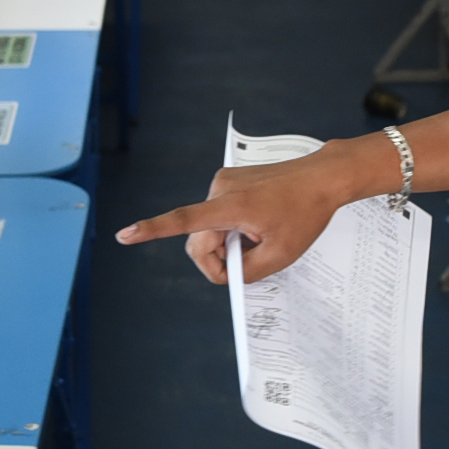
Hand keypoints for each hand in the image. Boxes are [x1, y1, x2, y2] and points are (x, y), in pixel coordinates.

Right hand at [115, 142, 379, 284]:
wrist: (323, 177)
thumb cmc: (306, 213)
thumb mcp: (281, 256)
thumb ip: (246, 270)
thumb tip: (226, 270)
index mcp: (231, 206)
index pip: (182, 222)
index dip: (151, 231)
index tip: (125, 235)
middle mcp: (220, 188)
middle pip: (198, 237)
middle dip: (215, 257)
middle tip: (245, 265)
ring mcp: (223, 181)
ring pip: (208, 226)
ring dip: (225, 241)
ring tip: (258, 239)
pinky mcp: (229, 179)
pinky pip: (218, 213)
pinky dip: (230, 226)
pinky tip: (256, 224)